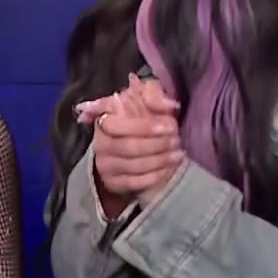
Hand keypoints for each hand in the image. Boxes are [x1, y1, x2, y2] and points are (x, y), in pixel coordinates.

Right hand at [89, 75, 185, 201]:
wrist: (128, 146)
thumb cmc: (137, 117)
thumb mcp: (144, 98)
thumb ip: (154, 94)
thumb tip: (168, 105)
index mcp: (103, 119)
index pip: (116, 125)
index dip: (143, 127)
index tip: (169, 126)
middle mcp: (100, 143)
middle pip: (128, 147)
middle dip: (157, 145)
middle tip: (177, 140)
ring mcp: (104, 165)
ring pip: (134, 165)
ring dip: (160, 160)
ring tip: (178, 154)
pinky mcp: (112, 183)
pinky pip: (135, 183)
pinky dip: (155, 176)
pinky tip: (170, 168)